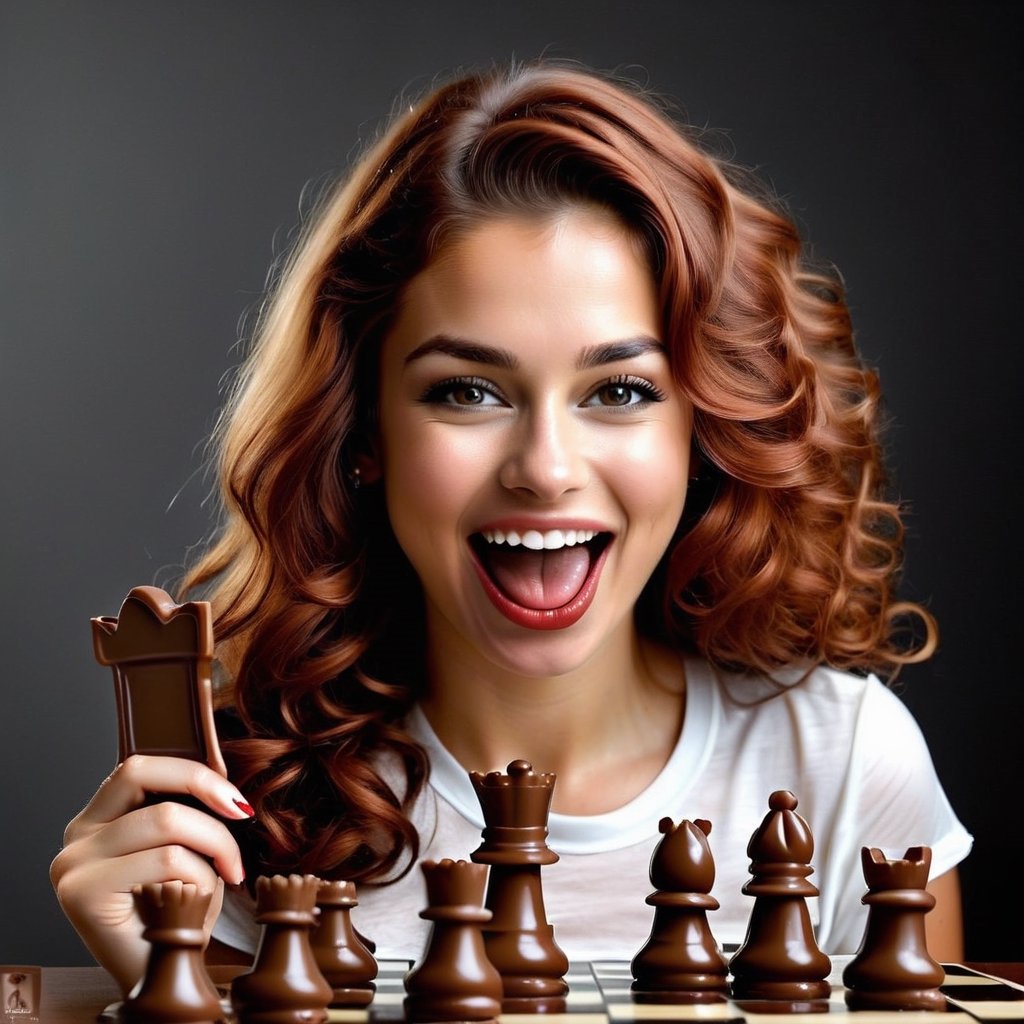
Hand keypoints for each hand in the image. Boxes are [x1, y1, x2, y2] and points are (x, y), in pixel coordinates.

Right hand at [50, 755, 253, 993]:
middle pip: (144, 777)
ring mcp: (73, 864)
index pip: (137, 767)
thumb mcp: (180, 850)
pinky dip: (200, 878)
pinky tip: (195, 904)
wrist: (159, 980)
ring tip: (223, 877)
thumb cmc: (176, 913)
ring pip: (167, 822)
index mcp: (97, 819)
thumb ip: (185, 810)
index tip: (233, 794)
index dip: (191, 771)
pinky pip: (167, 862)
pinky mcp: (82, 893)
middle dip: (207, 792)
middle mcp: (76, 836)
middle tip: (243, 816)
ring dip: (213, 847)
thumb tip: (223, 777)